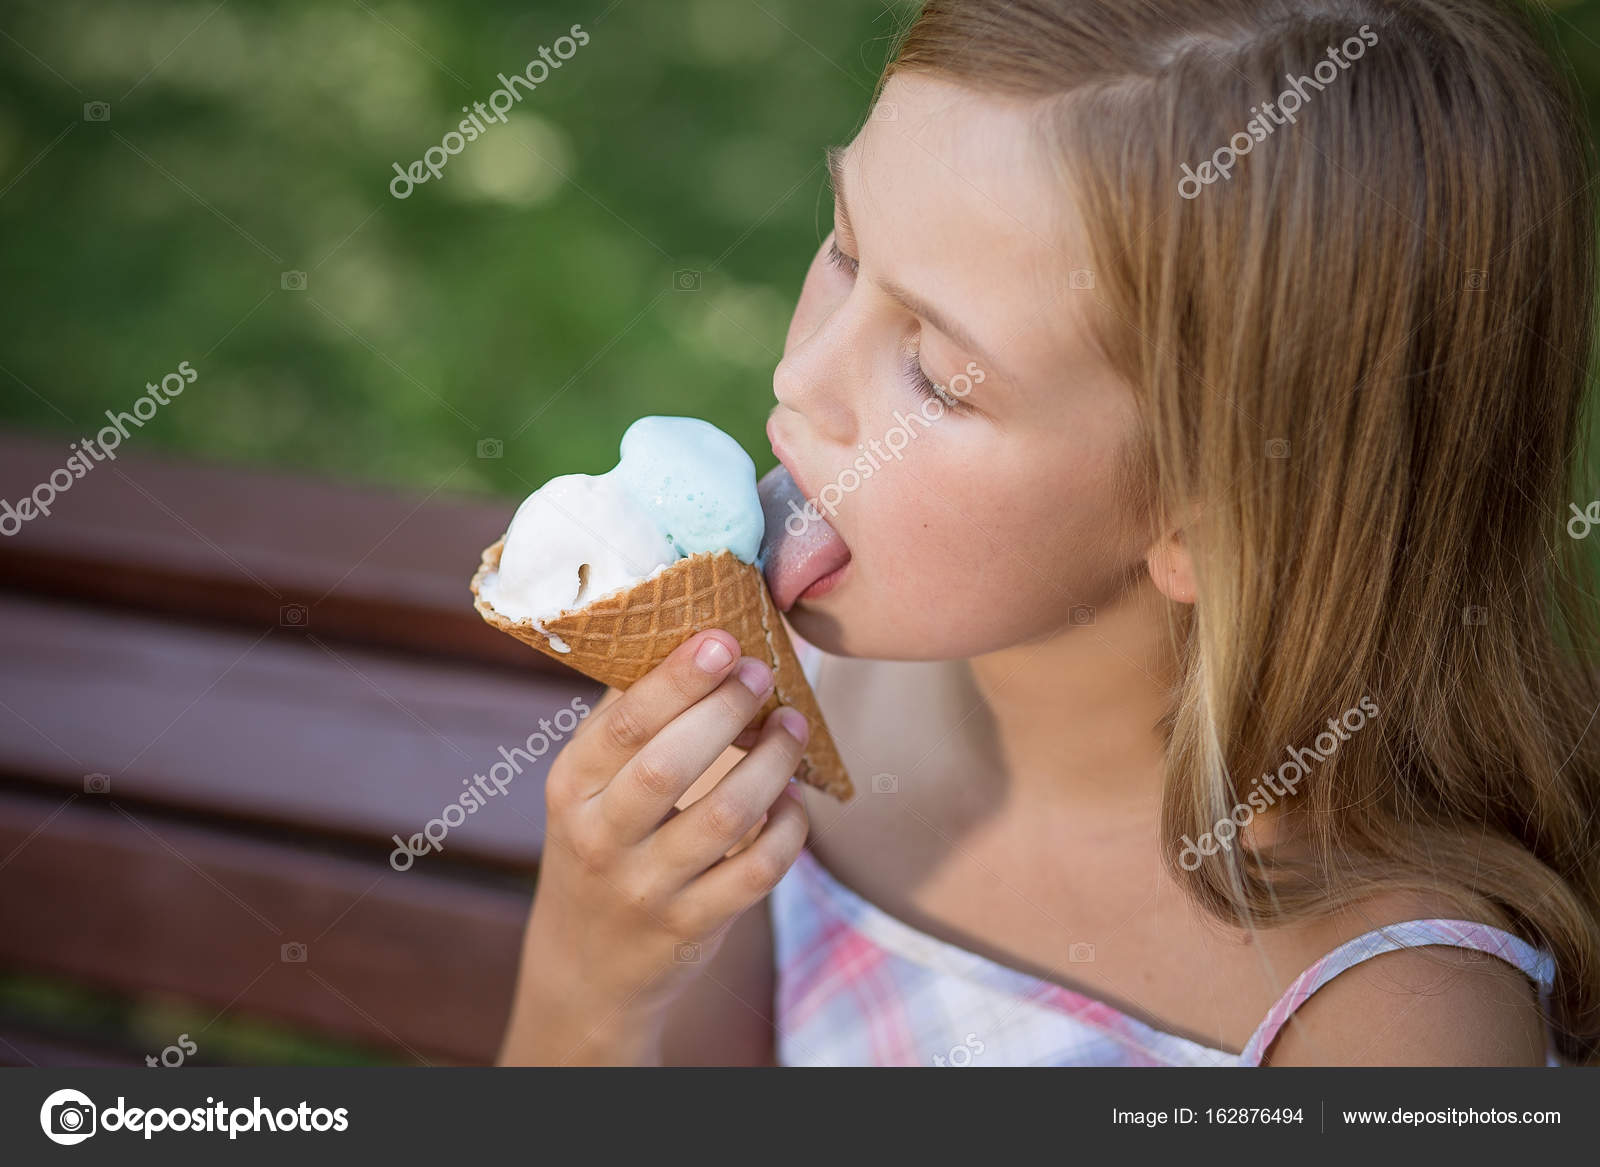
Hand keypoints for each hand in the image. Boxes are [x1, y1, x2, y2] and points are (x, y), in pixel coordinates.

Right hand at [498, 629, 810, 1064]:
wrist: (585, 969)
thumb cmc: (600, 848)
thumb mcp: (586, 791)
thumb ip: (627, 724)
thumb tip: (685, 634)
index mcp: (571, 788)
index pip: (625, 724)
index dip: (678, 678)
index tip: (724, 640)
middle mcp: (600, 838)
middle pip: (670, 765)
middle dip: (727, 711)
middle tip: (764, 674)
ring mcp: (645, 887)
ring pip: (725, 816)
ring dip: (772, 763)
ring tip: (793, 726)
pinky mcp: (691, 926)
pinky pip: (756, 870)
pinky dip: (788, 828)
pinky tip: (794, 800)